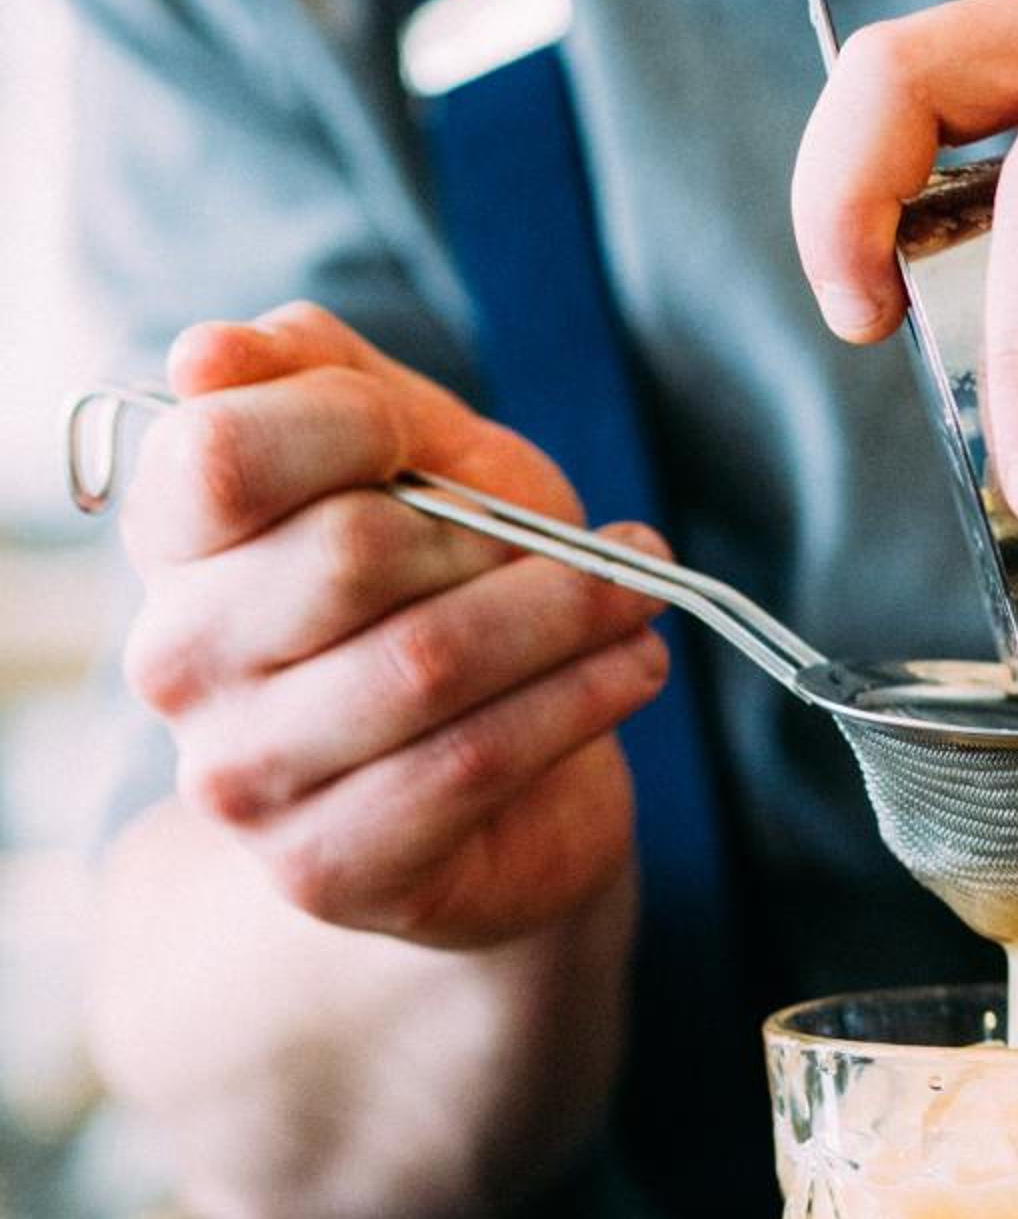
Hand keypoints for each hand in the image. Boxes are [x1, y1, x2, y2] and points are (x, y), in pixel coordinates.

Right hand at [117, 304, 669, 947]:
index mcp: (175, 540)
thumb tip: (208, 350)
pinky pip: (473, 759)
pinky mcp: (323, 868)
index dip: (347, 421)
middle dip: (498, 533)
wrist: (499, 789)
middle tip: (595, 541)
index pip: (218, 455)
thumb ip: (325, 379)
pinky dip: (580, 698)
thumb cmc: (451, 590)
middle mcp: (177, 662)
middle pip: (349, 552)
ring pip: (428, 661)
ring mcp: (240, 777)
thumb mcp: (415, 457)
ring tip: (640, 594)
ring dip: (570, 613)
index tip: (431, 438)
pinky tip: (635, 664)